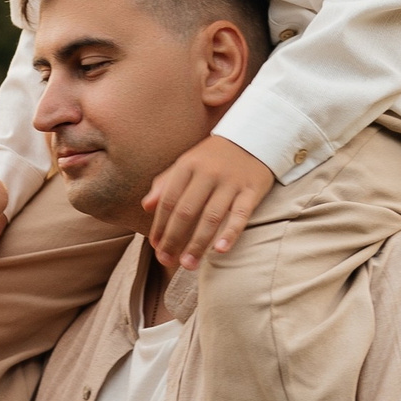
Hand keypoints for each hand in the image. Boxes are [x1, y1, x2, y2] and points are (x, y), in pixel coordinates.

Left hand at [143, 133, 274, 270]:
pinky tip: (219, 251)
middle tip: (167, 261)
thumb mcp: (188, 163)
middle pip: (186, 211)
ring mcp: (231, 182)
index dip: (160, 225)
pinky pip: (240, 215)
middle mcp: (208, 173)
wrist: (255, 136)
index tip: (155, 246)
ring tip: (188, 264)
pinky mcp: (252, 190)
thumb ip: (166, 183)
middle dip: (174, 239)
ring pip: (211, 217)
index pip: (169, 200)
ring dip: (198, 244)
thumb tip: (146, 206)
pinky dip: (230, 233)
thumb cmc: (214, 157)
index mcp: (188, 166)